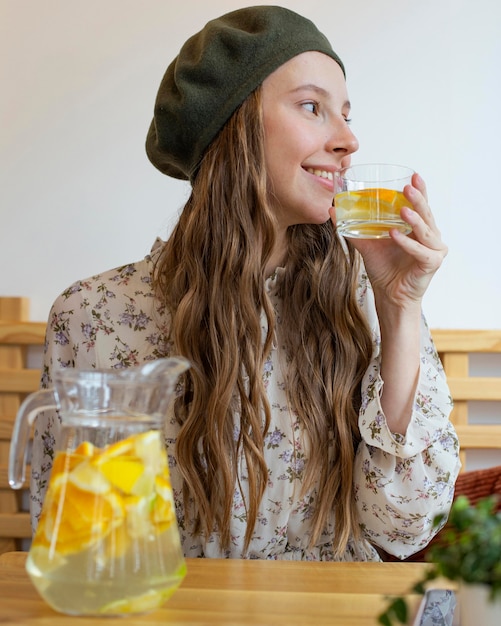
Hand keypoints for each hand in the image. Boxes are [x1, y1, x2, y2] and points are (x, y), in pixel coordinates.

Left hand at [330, 172, 447, 308]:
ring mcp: (434, 250)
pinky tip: (395, 235)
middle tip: (407, 187)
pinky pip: (420, 250)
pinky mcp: (432, 263)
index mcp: (419, 228)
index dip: (420, 190)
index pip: (421, 205)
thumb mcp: (366, 244)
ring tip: (402, 210)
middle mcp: (430, 236)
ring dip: (413, 219)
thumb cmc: (383, 269)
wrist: (389, 295)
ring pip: (426, 230)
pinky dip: (407, 243)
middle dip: (417, 199)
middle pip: (426, 213)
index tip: (413, 176)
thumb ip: (352, 227)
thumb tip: (332, 210)